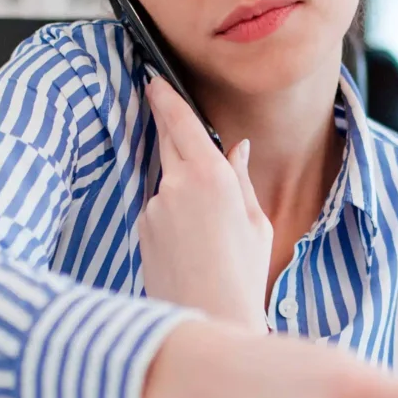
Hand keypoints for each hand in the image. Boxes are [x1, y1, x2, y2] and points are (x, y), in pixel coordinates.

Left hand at [136, 78, 271, 330]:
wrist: (212, 318)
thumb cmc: (243, 274)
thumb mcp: (255, 221)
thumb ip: (240, 178)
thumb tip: (236, 148)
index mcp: (212, 176)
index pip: (182, 123)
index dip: (166, 97)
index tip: (155, 79)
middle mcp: (176, 185)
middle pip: (166, 140)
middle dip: (164, 123)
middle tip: (162, 106)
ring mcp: (154, 206)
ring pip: (166, 181)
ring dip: (181, 189)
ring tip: (207, 231)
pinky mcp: (142, 228)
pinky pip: (158, 209)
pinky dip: (171, 216)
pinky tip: (189, 246)